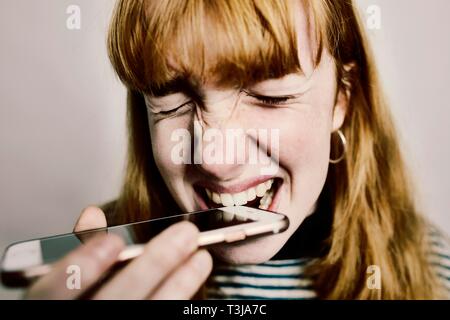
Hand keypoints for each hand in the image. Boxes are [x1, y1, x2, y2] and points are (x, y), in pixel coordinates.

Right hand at [25, 206, 212, 298]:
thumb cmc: (79, 298)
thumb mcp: (63, 281)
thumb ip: (78, 251)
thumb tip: (93, 214)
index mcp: (49, 306)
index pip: (53, 292)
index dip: (81, 268)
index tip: (112, 240)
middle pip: (117, 299)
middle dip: (155, 265)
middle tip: (186, 233)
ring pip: (147, 311)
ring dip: (180, 284)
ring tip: (202, 257)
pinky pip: (161, 318)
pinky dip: (178, 300)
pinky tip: (192, 280)